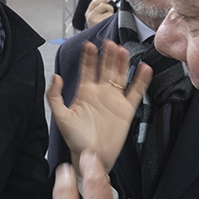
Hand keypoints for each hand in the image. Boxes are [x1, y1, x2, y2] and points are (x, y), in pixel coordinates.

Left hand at [47, 40, 148, 170]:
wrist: (91, 155)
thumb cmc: (75, 139)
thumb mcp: (60, 116)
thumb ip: (54, 96)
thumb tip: (56, 76)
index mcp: (85, 92)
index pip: (87, 68)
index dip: (89, 57)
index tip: (89, 45)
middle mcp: (101, 92)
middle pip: (106, 68)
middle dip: (107, 55)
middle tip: (109, 43)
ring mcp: (115, 99)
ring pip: (120, 76)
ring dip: (121, 63)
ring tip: (122, 50)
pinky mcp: (127, 109)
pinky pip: (136, 92)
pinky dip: (141, 80)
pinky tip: (143, 68)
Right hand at [85, 0, 114, 27]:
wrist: (95, 39)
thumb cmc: (97, 27)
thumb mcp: (93, 17)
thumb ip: (97, 9)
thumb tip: (106, 1)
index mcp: (88, 13)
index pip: (94, 2)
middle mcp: (90, 16)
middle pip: (101, 4)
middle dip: (107, 6)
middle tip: (108, 12)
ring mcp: (95, 20)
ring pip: (106, 7)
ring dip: (110, 11)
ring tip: (108, 18)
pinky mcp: (101, 23)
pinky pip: (110, 15)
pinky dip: (112, 17)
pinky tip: (109, 22)